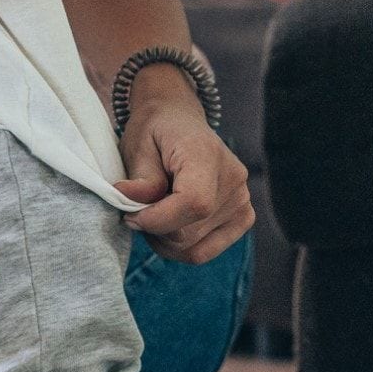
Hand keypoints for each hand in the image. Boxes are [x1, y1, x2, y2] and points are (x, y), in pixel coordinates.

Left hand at [111, 66, 253, 262]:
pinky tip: (168, 226)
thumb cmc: (154, 132)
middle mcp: (233, 180)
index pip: (194, 203)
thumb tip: (131, 201)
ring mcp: (242, 200)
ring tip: (153, 215)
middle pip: (189, 232)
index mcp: (207, 156)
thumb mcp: (137, 145)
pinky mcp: (242, 217)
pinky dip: (181, 246)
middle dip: (154, 230)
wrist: (178, 121)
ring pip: (195, 248)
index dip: (157, 219)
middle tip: (136, 210)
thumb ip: (140, 178)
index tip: (130, 215)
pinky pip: (207, 250)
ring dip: (164, 241)